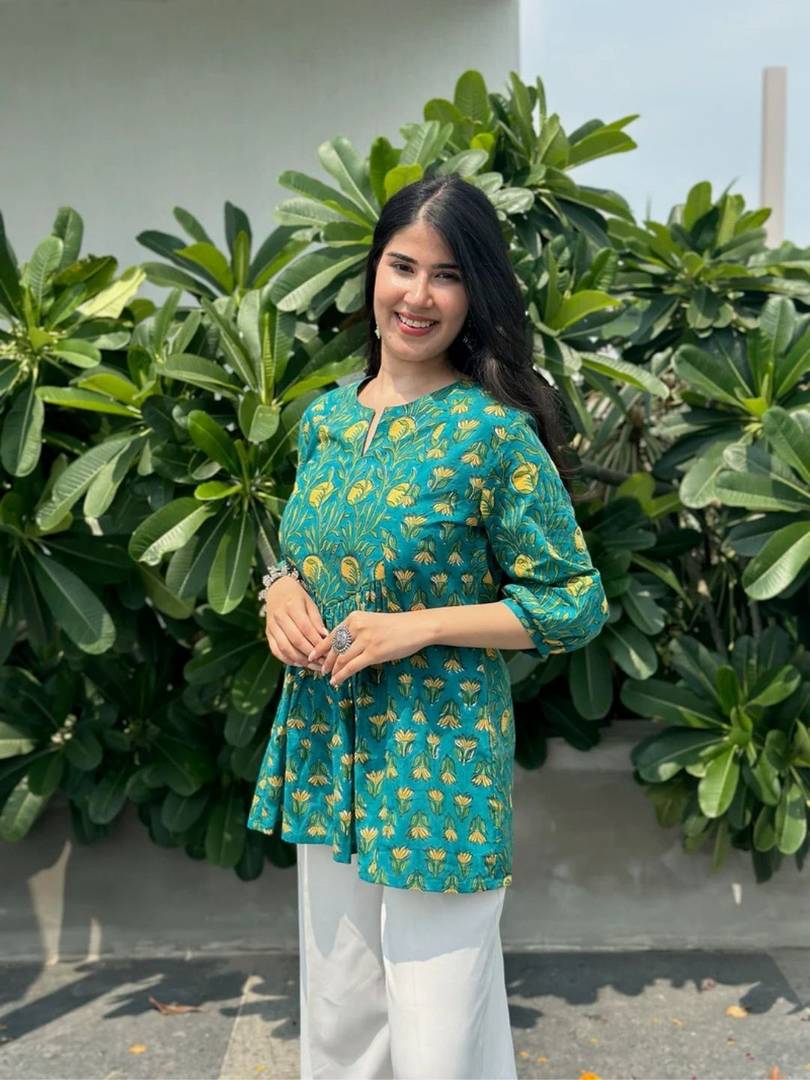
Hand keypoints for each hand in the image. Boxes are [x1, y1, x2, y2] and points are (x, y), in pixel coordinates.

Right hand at [264, 576, 329, 670]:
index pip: (306, 628)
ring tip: (313, 665)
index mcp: (292, 606)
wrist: (277, 590)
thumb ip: (316, 620)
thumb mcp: (310, 604)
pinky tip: (300, 663)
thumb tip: (325, 637)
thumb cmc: (297, 597)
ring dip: (300, 660)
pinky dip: (288, 659)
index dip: (316, 642)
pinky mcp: (267, 634)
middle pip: (295, 640)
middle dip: (310, 654)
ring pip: (285, 648)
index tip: (327, 652)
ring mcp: (271, 626)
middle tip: (323, 662)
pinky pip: (276, 651)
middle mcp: (279, 616)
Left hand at [306, 609, 434, 688]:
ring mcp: (365, 640)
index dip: (320, 647)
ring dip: (333, 670)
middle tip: (320, 669)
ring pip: (341, 658)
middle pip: (334, 647)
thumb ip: (356, 631)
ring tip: (329, 677)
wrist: (417, 627)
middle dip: (325, 660)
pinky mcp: (373, 652)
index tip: (311, 655)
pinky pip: (352, 666)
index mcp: (354, 617)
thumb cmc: (396, 626)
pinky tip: (337, 681)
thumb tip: (342, 647)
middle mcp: (357, 626)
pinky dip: (342, 675)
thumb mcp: (372, 622)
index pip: (332, 634)